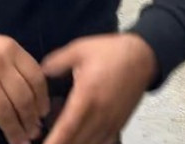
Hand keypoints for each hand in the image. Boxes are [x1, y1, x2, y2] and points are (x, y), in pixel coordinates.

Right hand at [0, 30, 49, 143]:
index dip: (42, 99)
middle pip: (24, 98)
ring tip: (19, 140)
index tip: (44, 112)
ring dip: (14, 130)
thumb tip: (34, 95)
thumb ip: (15, 64)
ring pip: (6, 112)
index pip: (36, 78)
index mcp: (11, 50)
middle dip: (30, 119)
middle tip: (33, 131)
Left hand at [40, 34, 156, 143]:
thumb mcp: (80, 49)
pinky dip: (89, 143)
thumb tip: (39, 73)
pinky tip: (80, 138)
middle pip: (75, 142)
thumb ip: (55, 62)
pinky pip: (102, 142)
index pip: (66, 128)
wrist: (144, 55)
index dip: (53, 142)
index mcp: (87, 96)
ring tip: (60, 138)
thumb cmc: (113, 52)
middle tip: (41, 141)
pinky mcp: (119, 123)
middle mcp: (100, 113)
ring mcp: (111, 121)